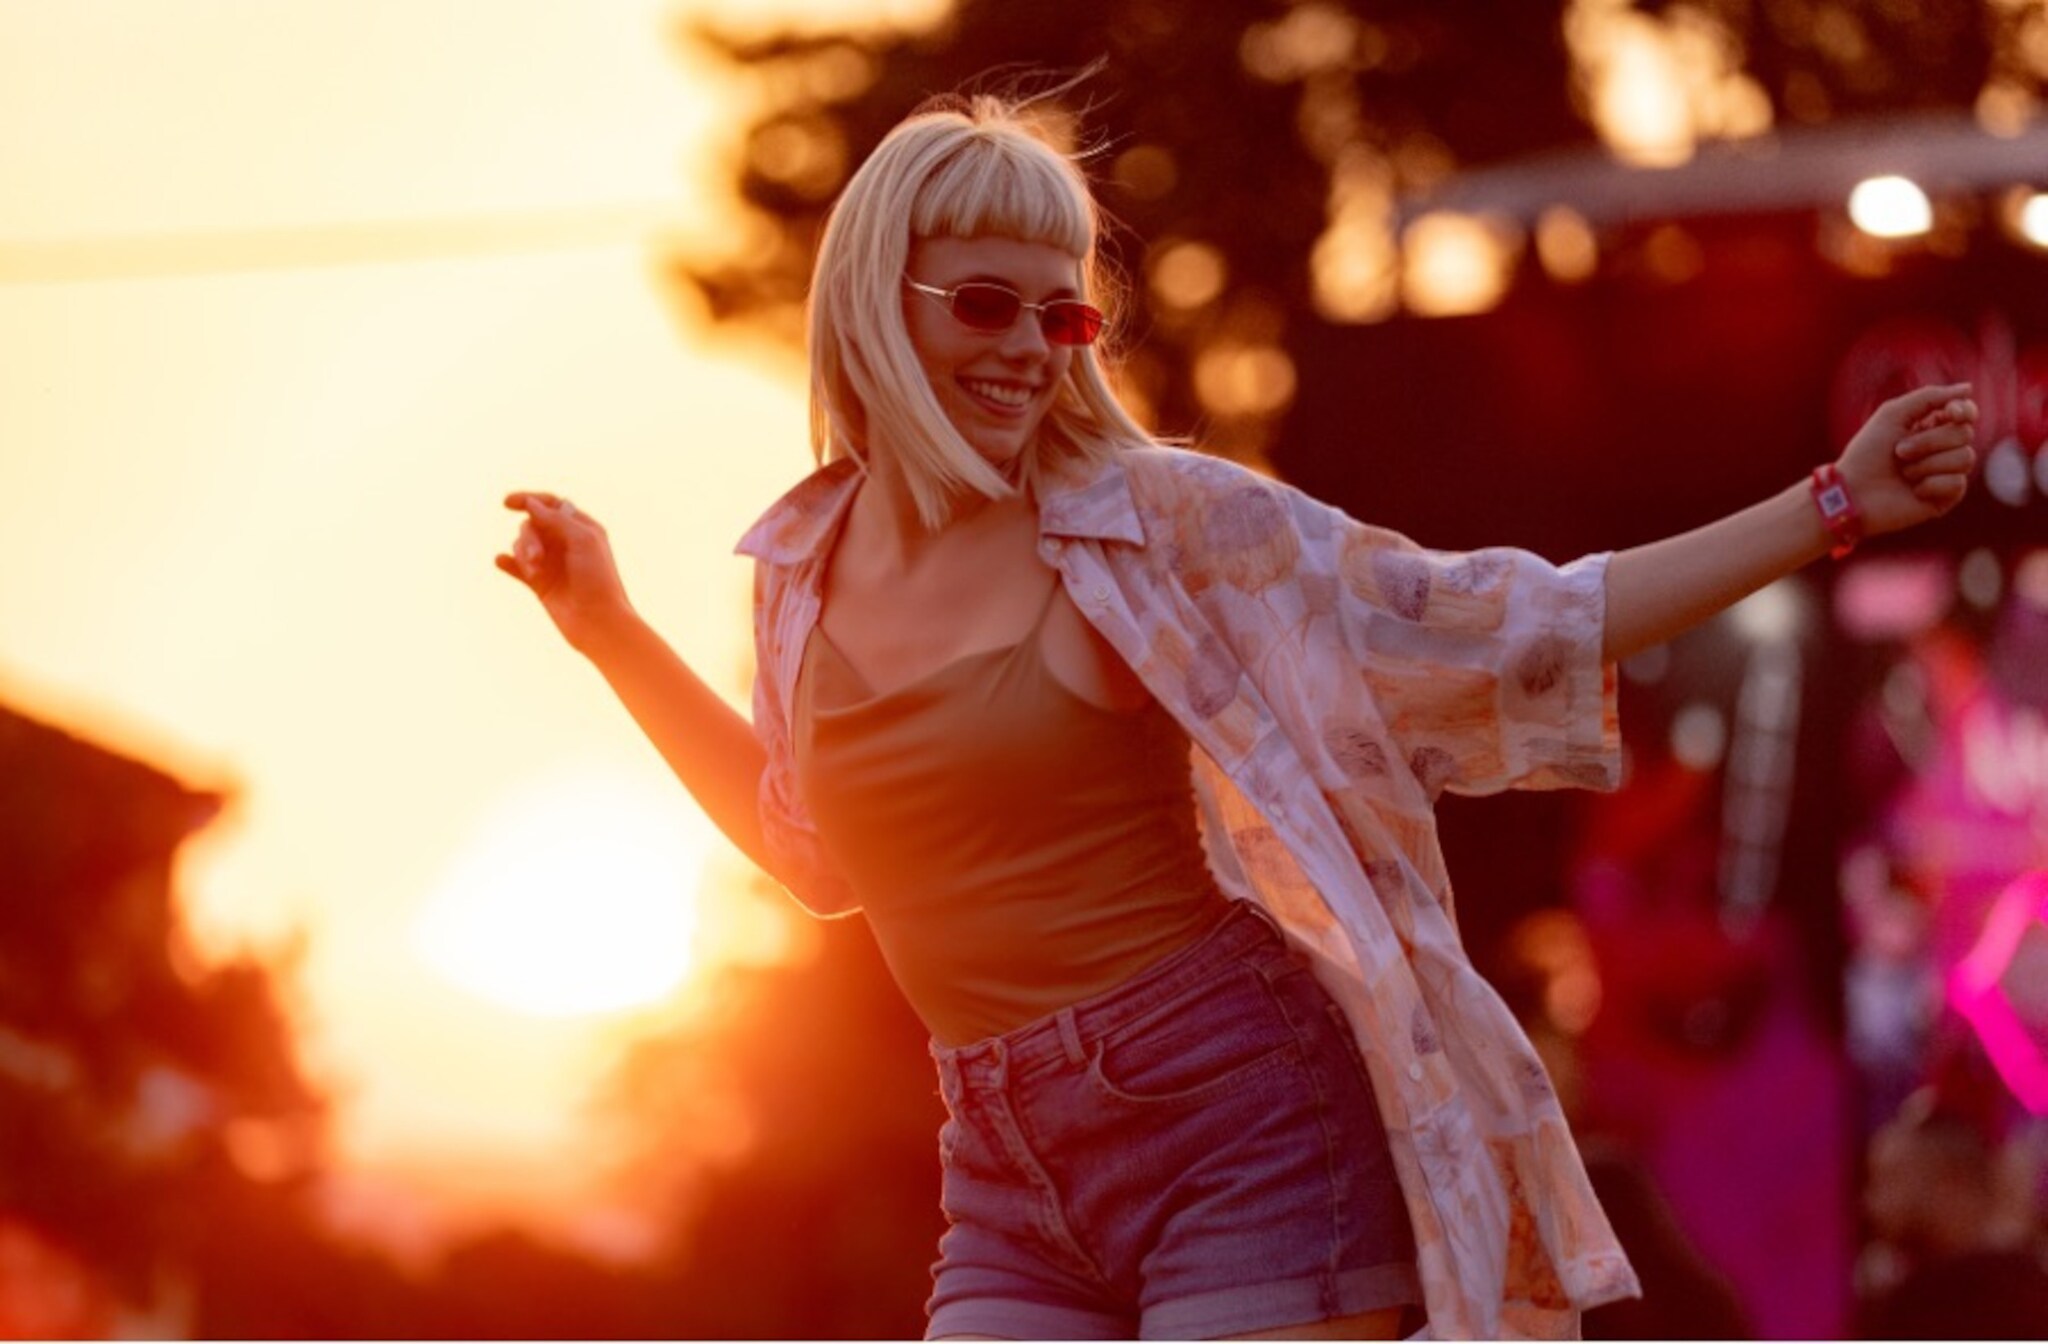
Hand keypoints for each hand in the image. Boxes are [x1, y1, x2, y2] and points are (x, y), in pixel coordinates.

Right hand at [496, 491, 636, 654]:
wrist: (597, 622)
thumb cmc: (597, 579)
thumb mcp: (582, 540)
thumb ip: (555, 519)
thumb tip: (531, 503)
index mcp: (582, 528)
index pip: (551, 504)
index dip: (528, 499)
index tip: (507, 503)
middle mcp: (565, 542)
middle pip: (533, 524)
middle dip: (530, 536)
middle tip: (536, 557)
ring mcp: (551, 562)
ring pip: (522, 544)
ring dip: (522, 553)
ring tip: (534, 571)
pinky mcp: (539, 583)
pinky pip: (516, 567)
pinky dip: (508, 562)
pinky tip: (501, 561)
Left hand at [1836, 383, 1977, 539]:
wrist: (1852, 493)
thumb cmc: (1867, 453)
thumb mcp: (1893, 414)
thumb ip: (1929, 397)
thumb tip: (1968, 389)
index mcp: (1932, 426)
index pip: (1966, 412)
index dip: (1964, 410)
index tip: (1951, 412)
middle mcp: (1944, 448)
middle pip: (1964, 434)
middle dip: (1928, 441)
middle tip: (1899, 451)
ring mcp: (1947, 473)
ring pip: (1965, 458)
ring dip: (1927, 464)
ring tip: (1903, 473)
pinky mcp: (1946, 497)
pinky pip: (1957, 483)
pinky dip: (1931, 484)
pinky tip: (1913, 491)